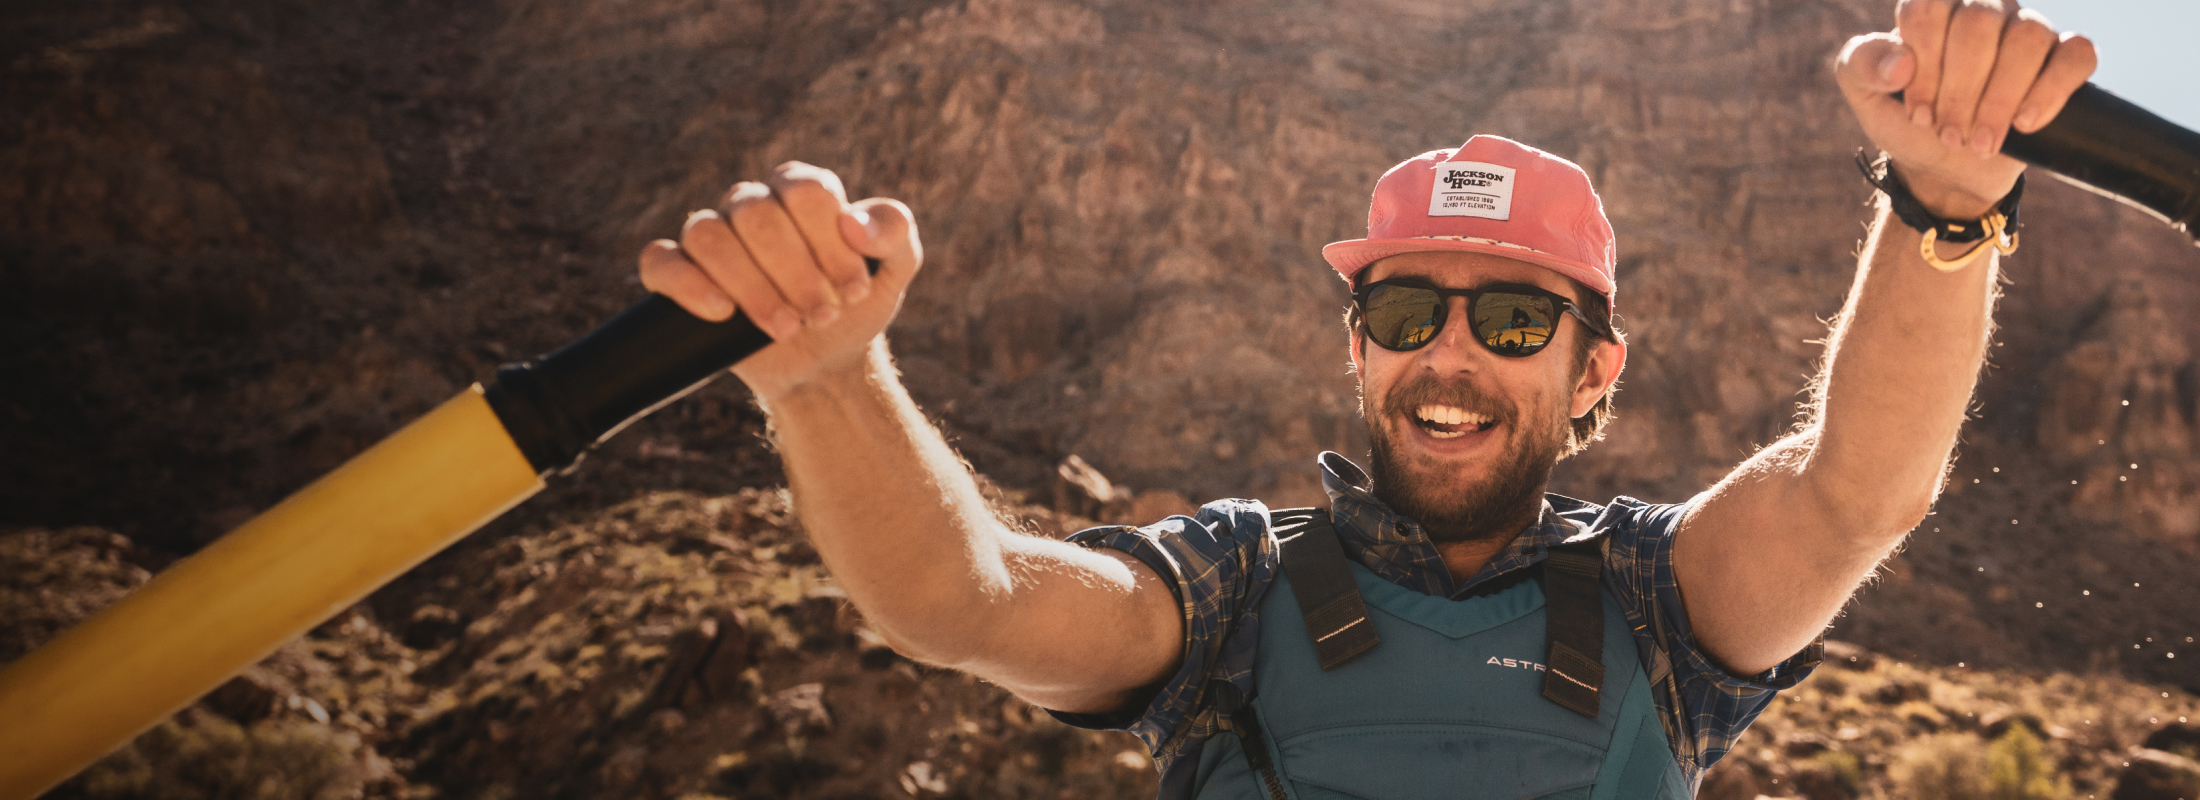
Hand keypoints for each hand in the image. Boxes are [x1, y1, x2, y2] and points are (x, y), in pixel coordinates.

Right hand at [638, 162, 921, 400]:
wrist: (824, 363)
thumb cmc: (854, 306)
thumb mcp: (894, 269)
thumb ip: (893, 233)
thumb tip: (854, 223)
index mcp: (799, 190)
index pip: (805, 190)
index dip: (830, 243)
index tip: (854, 291)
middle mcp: (751, 204)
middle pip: (756, 214)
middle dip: (796, 274)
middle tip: (822, 315)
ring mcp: (712, 237)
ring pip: (707, 234)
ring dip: (751, 286)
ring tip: (787, 328)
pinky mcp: (681, 275)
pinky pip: (659, 261)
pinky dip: (686, 284)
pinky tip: (722, 312)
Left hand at [1835, 0, 2095, 217]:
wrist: (1946, 169)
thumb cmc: (1907, 122)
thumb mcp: (1866, 98)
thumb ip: (1860, 66)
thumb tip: (1900, 63)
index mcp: (1934, 9)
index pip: (1929, 7)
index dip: (1923, 63)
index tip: (1918, 112)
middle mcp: (1983, 9)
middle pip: (1980, 23)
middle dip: (1960, 89)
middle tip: (1948, 133)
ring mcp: (2027, 32)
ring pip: (2029, 37)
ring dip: (2000, 99)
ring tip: (1979, 142)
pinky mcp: (2061, 61)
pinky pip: (2077, 54)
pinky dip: (2052, 90)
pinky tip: (2025, 122)